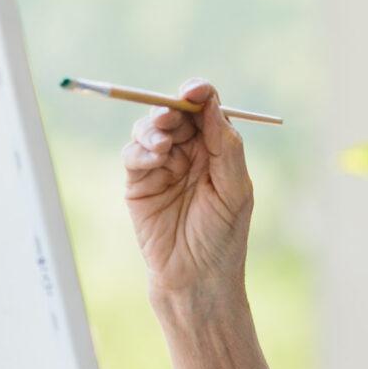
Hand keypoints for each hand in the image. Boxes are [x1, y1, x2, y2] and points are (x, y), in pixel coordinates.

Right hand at [123, 78, 252, 304]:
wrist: (196, 278)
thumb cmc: (222, 237)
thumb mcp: (234, 188)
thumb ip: (225, 145)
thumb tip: (211, 103)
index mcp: (216, 149)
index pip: (205, 109)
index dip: (198, 93)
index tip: (194, 90)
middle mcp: (188, 152)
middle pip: (174, 113)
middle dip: (170, 109)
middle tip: (169, 115)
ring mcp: (161, 166)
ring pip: (149, 128)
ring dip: (152, 128)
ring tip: (162, 145)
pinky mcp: (139, 182)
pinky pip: (133, 154)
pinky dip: (141, 150)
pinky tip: (154, 158)